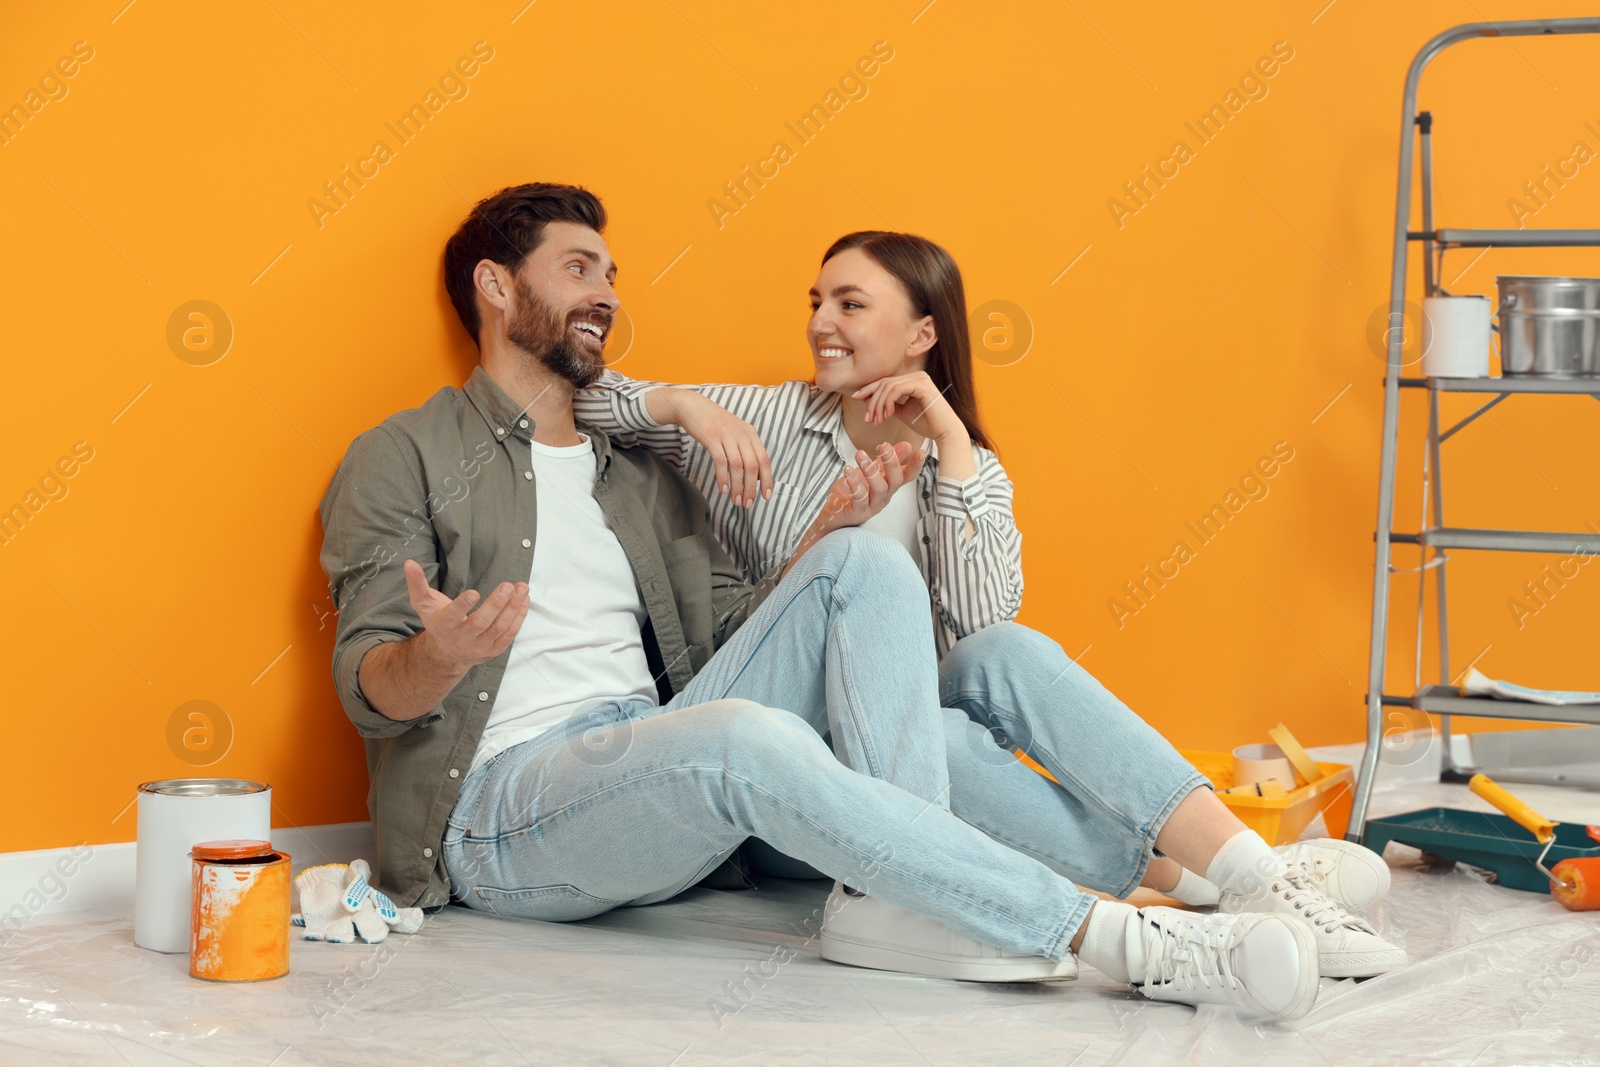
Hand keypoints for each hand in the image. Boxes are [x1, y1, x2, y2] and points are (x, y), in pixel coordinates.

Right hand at [402, 558, 528, 672]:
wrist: (447, 654)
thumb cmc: (438, 622)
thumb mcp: (423, 604)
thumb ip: (417, 583)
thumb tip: (409, 562)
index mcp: (444, 626)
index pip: (453, 616)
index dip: (463, 606)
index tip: (474, 592)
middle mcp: (463, 639)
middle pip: (482, 622)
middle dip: (496, 604)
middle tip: (508, 586)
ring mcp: (480, 646)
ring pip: (499, 628)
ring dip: (513, 608)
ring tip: (522, 588)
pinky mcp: (494, 649)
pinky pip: (510, 634)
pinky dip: (519, 617)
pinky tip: (525, 599)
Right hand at [668, 390, 771, 507]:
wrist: (693, 406)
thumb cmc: (715, 424)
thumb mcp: (736, 433)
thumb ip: (747, 451)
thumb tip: (757, 477)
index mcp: (751, 433)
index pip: (764, 460)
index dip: (767, 480)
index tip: (766, 496)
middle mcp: (742, 433)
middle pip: (752, 466)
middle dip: (751, 488)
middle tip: (748, 504)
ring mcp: (727, 434)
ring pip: (737, 466)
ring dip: (738, 486)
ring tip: (736, 501)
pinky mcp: (711, 437)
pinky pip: (720, 461)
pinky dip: (723, 477)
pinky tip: (723, 489)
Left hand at [817, 441, 927, 532]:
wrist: (832, 516)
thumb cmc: (852, 494)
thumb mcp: (871, 474)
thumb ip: (886, 461)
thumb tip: (907, 445)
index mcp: (889, 487)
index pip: (907, 477)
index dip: (915, 466)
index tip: (921, 451)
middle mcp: (884, 497)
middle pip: (895, 481)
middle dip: (892, 463)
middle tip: (884, 446)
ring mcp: (872, 506)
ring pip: (878, 489)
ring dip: (871, 470)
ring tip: (860, 454)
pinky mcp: (858, 512)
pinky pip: (859, 497)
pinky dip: (854, 483)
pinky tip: (847, 470)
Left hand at [852, 371, 966, 444]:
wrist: (945, 432)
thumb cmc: (926, 424)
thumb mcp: (902, 413)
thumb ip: (887, 405)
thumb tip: (867, 399)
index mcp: (912, 380)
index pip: (885, 381)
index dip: (868, 389)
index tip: (856, 398)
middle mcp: (916, 375)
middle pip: (884, 383)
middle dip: (871, 401)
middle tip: (867, 418)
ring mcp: (920, 378)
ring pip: (887, 387)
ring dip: (878, 405)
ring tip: (877, 421)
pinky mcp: (922, 384)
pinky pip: (896, 390)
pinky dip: (887, 403)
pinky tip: (888, 415)